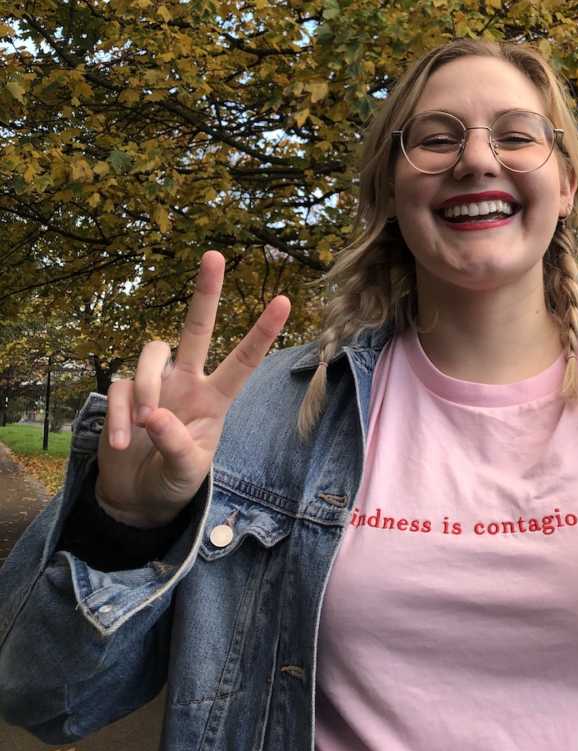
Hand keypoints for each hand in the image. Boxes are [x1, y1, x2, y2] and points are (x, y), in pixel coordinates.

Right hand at [96, 251, 290, 527]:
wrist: (138, 496)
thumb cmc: (174, 479)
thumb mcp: (186, 470)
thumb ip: (176, 444)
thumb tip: (153, 415)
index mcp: (216, 397)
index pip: (243, 360)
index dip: (261, 331)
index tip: (284, 300)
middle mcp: (188, 380)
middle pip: (197, 328)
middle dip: (206, 293)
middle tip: (214, 254)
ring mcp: (156, 383)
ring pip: (152, 352)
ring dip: (148, 387)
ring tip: (145, 425)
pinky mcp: (125, 392)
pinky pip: (121, 388)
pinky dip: (120, 416)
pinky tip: (123, 444)